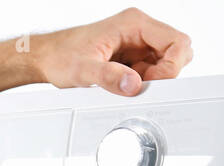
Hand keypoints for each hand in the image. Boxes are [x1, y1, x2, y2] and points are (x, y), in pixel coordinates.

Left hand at [31, 7, 192, 94]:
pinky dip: (141, 83)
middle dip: (165, 73)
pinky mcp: (131, 57)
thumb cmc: (61, 55)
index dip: (172, 66)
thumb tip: (133, 85)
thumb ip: (109, 77)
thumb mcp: (83, 70)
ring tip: (127, 84)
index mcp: (134, 23)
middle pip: (177, 51)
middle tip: (142, 85)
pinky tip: (122, 85)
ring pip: (165, 63)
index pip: (177, 41)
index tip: (154, 82)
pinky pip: (149, 71)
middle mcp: (139, 30)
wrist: (46, 57)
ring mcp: (136, 44)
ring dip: (152, 79)